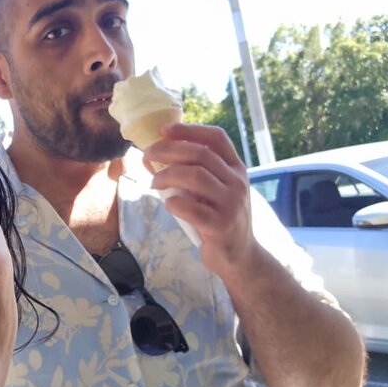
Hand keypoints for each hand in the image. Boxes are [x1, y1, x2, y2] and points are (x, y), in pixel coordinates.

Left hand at [144, 123, 257, 279]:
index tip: (164, 130)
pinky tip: (169, 205)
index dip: (190, 130)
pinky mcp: (221, 226)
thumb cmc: (219, 219)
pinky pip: (192, 208)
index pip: (217, 138)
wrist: (240, 256)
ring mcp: (232, 204)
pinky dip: (174, 203)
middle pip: (201, 154)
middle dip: (169, 150)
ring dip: (167, 175)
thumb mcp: (211, 192)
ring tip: (154, 183)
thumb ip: (189, 174)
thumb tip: (151, 158)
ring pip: (196, 176)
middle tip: (148, 154)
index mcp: (236, 169)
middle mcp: (238, 182)